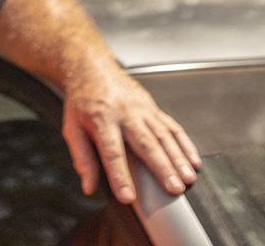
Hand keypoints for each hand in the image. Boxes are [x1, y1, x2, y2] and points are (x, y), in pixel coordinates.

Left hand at [61, 66, 200, 204]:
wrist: (93, 68)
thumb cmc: (82, 100)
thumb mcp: (71, 127)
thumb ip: (82, 157)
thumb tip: (88, 186)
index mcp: (101, 119)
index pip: (112, 152)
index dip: (120, 176)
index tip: (128, 197)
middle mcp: (125, 113)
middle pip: (146, 143)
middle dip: (161, 167)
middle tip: (173, 188)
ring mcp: (142, 109)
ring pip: (164, 135)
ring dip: (178, 157)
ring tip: (188, 178)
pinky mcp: (152, 107)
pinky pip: (172, 126)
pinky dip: (185, 143)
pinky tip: (193, 159)